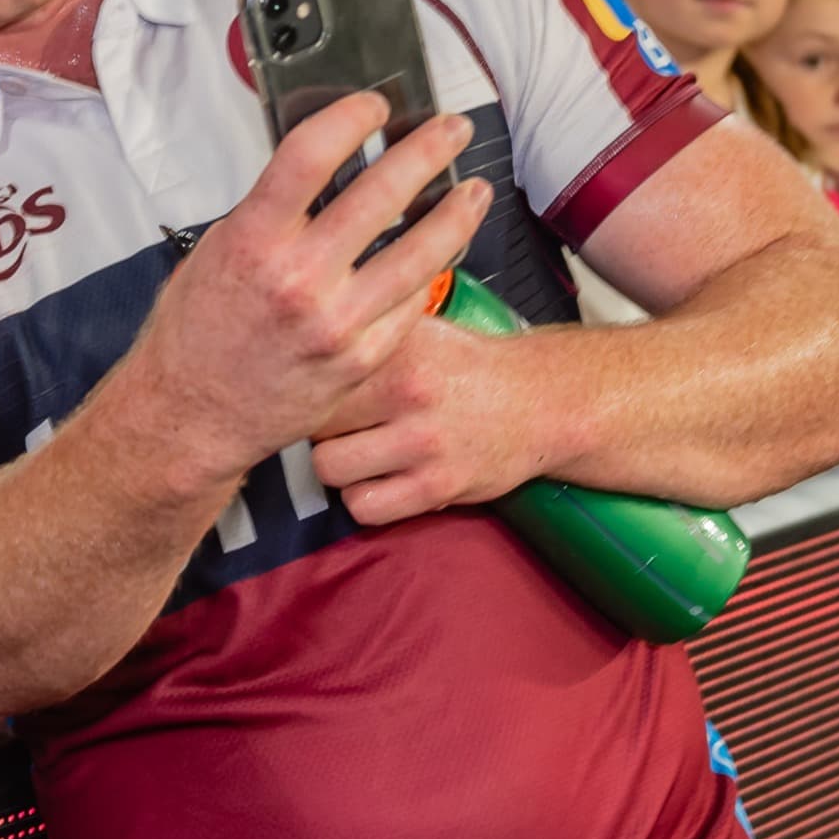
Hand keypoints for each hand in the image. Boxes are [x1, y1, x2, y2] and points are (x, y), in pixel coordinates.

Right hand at [133, 94, 491, 482]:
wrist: (192, 414)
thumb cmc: (195, 336)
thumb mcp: (216, 253)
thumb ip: (270, 213)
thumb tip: (320, 168)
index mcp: (252, 241)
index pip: (311, 154)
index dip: (351, 117)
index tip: (373, 105)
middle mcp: (298, 279)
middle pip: (382, 193)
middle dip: (426, 150)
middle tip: (450, 130)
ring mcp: (336, 322)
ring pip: (420, 251)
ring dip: (456, 212)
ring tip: (474, 190)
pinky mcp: (361, 357)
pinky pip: (412, 302)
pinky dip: (432, 271)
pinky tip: (444, 251)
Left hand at [309, 314, 548, 525]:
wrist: (538, 403)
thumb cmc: (464, 366)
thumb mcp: (415, 330)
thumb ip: (362, 331)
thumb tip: (300, 332)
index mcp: (397, 350)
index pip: (315, 373)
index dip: (306, 386)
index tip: (311, 392)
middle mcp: (409, 393)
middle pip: (314, 422)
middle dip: (317, 427)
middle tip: (337, 426)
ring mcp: (423, 444)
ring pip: (330, 468)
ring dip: (337, 466)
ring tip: (355, 452)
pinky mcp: (437, 488)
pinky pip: (365, 508)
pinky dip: (363, 500)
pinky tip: (377, 481)